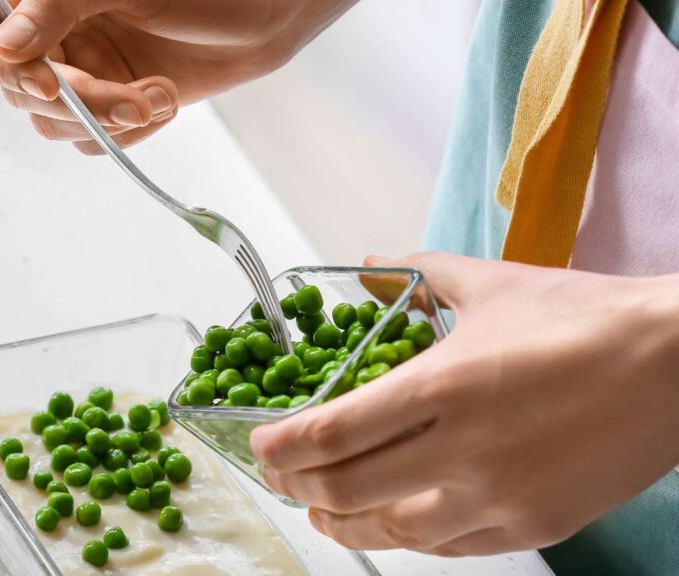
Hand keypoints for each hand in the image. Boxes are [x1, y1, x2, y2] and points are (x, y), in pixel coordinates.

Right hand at [0, 0, 352, 153]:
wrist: (264, 15)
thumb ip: (58, 8)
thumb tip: (5, 45)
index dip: (1, 66)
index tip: (48, 84)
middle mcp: (47, 32)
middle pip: (16, 89)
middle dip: (79, 103)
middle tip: (130, 100)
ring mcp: (76, 69)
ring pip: (51, 123)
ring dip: (105, 121)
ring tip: (157, 95)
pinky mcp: (106, 102)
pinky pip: (89, 140)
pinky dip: (127, 133)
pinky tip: (162, 101)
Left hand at [251, 253, 678, 555]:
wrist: (678, 364)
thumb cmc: (583, 317)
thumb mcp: (491, 283)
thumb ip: (416, 273)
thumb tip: (363, 264)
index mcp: (443, 385)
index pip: (332, 433)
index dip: (281, 448)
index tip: (259, 447)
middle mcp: (463, 450)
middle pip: (347, 489)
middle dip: (299, 487)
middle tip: (282, 477)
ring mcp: (499, 497)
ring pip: (393, 532)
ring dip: (343, 524)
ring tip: (322, 512)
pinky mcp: (533, 526)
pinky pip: (450, 549)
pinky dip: (408, 537)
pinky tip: (393, 522)